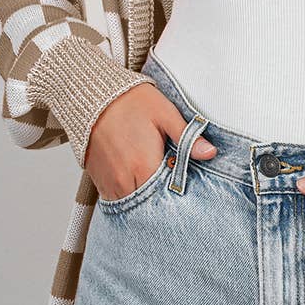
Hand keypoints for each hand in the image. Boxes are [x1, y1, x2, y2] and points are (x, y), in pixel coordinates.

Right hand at [83, 82, 216, 200]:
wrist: (94, 97)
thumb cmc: (130, 102)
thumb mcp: (165, 114)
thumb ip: (187, 137)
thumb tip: (210, 153)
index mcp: (144, 165)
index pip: (168, 196)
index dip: (179, 192)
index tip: (185, 183)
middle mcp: (125, 180)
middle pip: (150, 205)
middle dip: (163, 198)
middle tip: (172, 182)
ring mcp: (110, 184)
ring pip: (133, 207)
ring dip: (146, 199)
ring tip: (155, 182)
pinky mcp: (99, 183)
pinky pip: (117, 201)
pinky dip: (129, 196)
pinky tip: (138, 182)